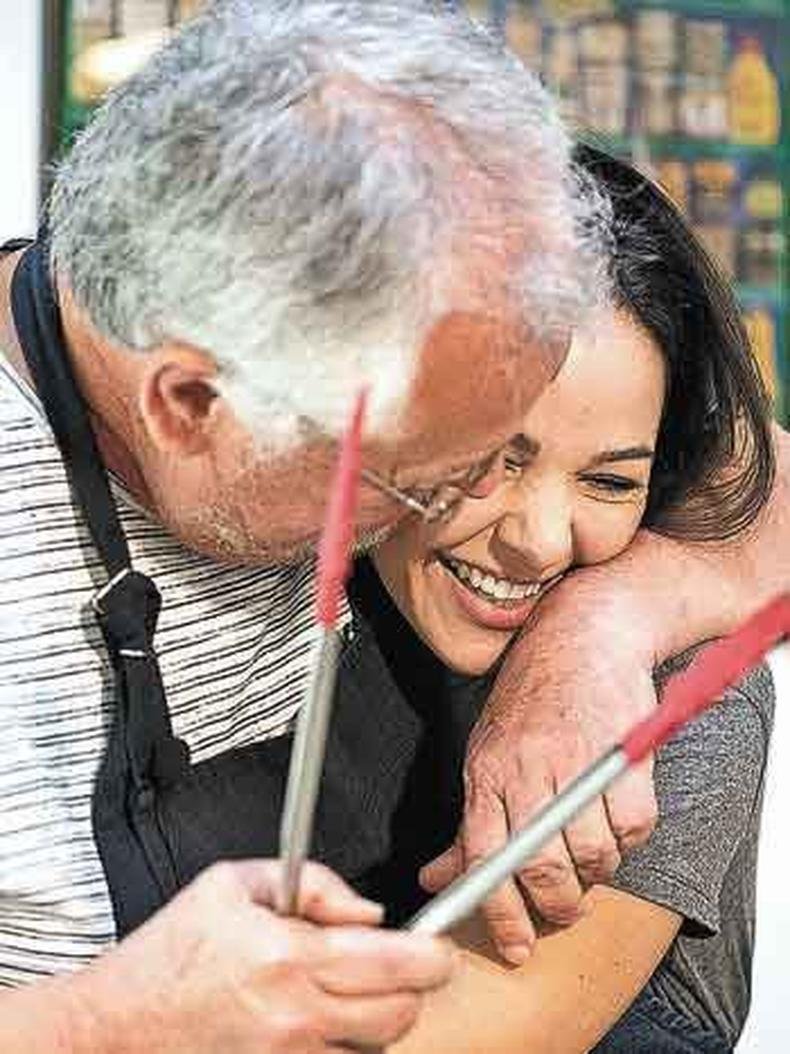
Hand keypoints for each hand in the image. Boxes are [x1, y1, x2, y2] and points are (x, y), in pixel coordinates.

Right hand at [73, 860, 452, 1052]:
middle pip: (400, 1014)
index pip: (393, 963)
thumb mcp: (234, 883)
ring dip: (380, 1019)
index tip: (439, 949)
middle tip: (401, 965)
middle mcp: (294, 1016)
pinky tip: (326, 1020)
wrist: (117, 1023)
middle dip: (414, 987)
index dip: (432, 956)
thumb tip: (368, 912)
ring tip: (351, 990)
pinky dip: (347, 1046)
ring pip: (375, 1048)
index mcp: (287, 956)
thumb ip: (314, 884)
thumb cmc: (171, 951)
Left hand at [421, 570, 657, 963]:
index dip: (499, 914)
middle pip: (542, 869)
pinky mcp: (625, 756)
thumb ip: (469, 825)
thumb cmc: (531, 698)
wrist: (581, 634)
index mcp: (486, 772)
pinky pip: (633, 828)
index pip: (484, 860)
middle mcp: (529, 769)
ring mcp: (578, 763)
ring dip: (595, 872)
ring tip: (589, 856)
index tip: (514, 946)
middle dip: (556, 906)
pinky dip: (628, 839)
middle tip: (562, 909)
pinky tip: (615, 821)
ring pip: (593, 856)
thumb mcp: (484, 755)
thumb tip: (436, 878)